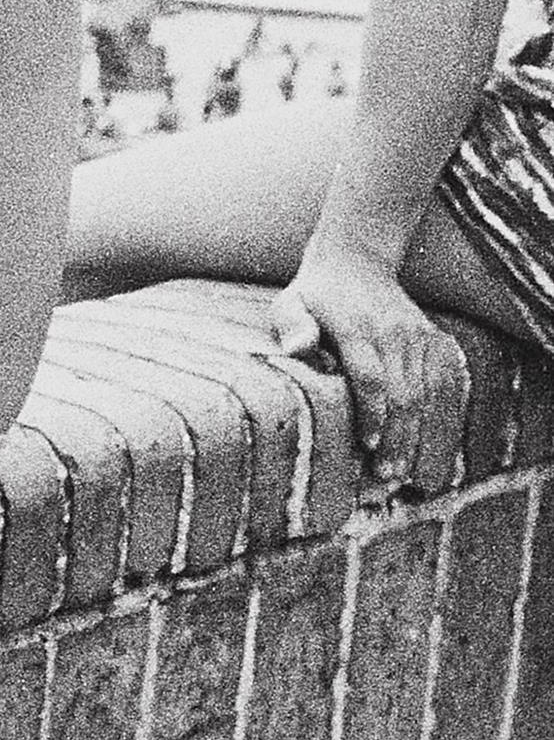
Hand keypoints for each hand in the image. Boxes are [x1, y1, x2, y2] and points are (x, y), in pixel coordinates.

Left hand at [275, 235, 468, 484]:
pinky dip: (446, 417)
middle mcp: (394, 332)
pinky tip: (438, 448)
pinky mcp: (436, 340)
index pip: (371, 377)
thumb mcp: (290, 303)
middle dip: (398, 440)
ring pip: (429, 394)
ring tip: (411, 476)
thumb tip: (297, 348)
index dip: (373, 414)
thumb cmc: (314, 295)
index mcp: (356, 328)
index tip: (370, 447)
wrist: (356, 260)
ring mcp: (419, 336)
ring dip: (422, 437)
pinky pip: (448, 383)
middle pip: (403, 393)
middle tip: (387, 479)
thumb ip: (292, 326)